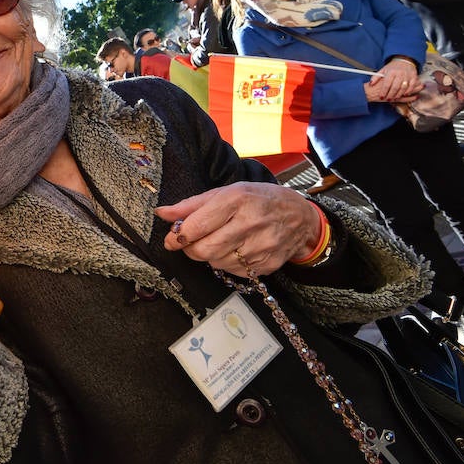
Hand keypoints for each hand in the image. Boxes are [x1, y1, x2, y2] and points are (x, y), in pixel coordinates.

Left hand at [156, 183, 321, 276]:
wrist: (300, 217)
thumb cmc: (259, 199)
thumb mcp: (227, 192)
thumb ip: (192, 204)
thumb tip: (162, 213)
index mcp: (237, 199)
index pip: (197, 225)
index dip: (178, 236)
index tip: (172, 238)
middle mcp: (250, 223)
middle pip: (204, 249)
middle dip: (190, 248)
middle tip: (190, 242)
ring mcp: (261, 246)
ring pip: (217, 262)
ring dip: (209, 255)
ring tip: (218, 241)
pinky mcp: (267, 265)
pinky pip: (234, 271)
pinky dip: (227, 263)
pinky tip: (234, 250)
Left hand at [365, 57, 422, 102]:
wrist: (404, 60)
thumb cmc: (393, 67)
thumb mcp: (383, 70)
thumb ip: (376, 77)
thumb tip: (371, 84)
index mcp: (391, 72)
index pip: (386, 84)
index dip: (383, 92)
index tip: (381, 97)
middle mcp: (399, 73)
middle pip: (395, 87)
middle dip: (391, 95)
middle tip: (388, 99)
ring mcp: (407, 75)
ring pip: (403, 87)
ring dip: (399, 94)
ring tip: (395, 98)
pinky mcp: (413, 76)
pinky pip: (412, 85)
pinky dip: (409, 91)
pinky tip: (405, 94)